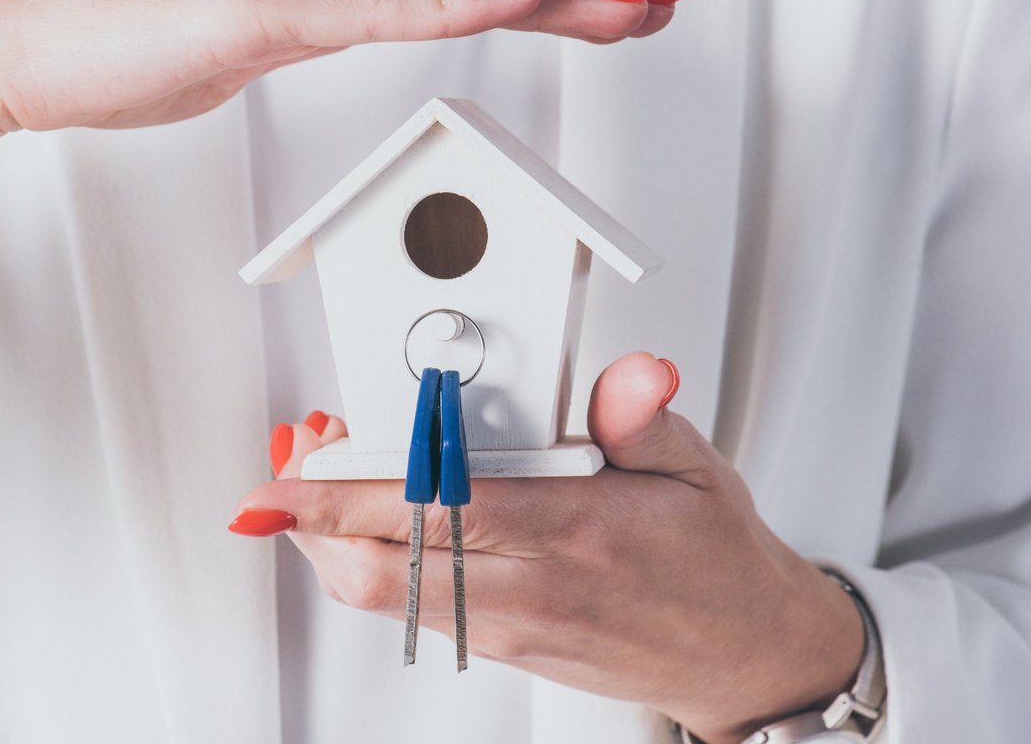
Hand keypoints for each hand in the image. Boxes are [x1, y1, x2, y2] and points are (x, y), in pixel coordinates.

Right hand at [0, 0, 675, 146]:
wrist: (14, 44)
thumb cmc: (117, 49)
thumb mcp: (243, 46)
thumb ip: (308, 32)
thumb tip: (351, 32)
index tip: (605, 10)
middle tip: (648, 8)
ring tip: (620, 10)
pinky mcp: (254, 8)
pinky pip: (370, 6)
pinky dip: (449, 5)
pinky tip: (507, 1)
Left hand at [232, 353, 862, 743]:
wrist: (741, 656)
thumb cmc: (714, 561)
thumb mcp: (697, 470)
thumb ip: (643, 417)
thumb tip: (634, 374)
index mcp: (579, 533)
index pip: (446, 505)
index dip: (359, 483)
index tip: (309, 454)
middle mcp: (534, 590)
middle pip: (385, 564)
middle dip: (314, 515)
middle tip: (289, 463)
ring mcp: (510, 627)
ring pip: (382, 595)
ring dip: (327, 541)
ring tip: (309, 485)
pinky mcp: (501, 646)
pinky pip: (407, 610)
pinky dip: (362, 566)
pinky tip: (355, 526)